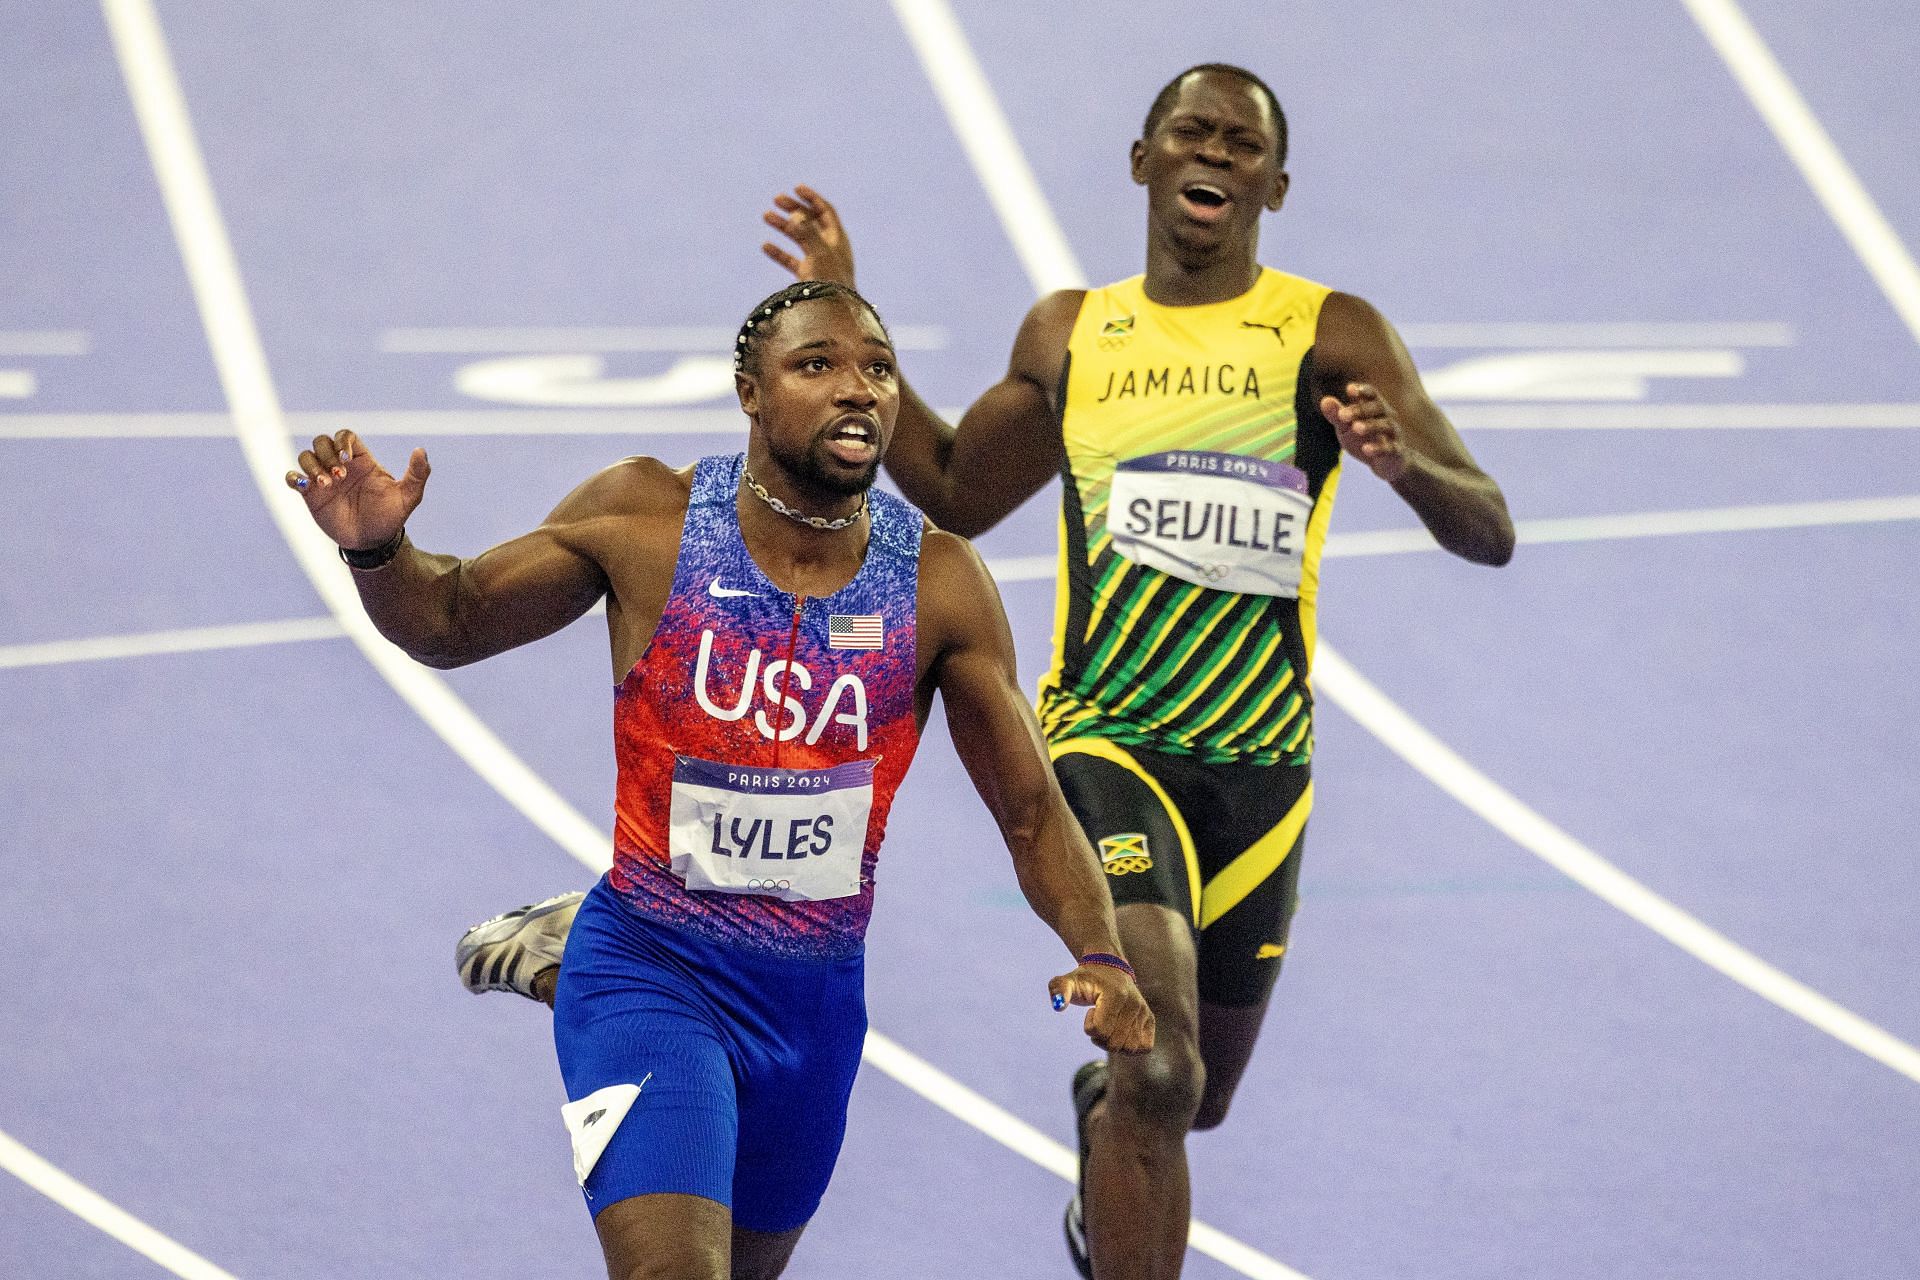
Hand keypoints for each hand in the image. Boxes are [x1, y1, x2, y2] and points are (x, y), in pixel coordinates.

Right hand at [285, 429, 429, 549]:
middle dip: (327, 454)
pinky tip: (304, 486)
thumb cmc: (390, 517)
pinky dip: (293, 477)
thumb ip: (418, 474)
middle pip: (322, 441)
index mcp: (362, 461)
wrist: (372, 542)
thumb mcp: (408, 497)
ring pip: (305, 456)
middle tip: (339, 476)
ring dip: (311, 465)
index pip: (345, 436)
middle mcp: (340, 466)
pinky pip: (292, 477)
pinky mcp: (311, 495)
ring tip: (326, 484)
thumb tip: (421, 450)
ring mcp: (324, 479)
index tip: (347, 459)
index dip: (342, 442)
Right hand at [760, 185, 855, 286]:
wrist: (834, 313)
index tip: (796, 188)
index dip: (812, 198)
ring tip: (765, 215)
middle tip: (776, 199)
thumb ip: (807, 232)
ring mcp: (818, 262)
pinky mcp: (808, 277)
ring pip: (798, 239)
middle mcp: (829, 248)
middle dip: (793, 209)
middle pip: (810, 221)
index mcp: (838, 239)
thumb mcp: (819, 252)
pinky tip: (765, 246)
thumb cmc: (830, 282)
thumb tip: (797, 213)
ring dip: (782, 226)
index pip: (825, 211)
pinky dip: (779, 252)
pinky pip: (791, 260)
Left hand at [1050, 964, 1154, 1054]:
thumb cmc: (1086, 978)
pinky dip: (1131, 1047)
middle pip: (1115, 1044)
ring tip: (1110, 1027)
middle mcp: (1134, 1004)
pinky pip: (1145, 1047)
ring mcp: (1143, 1012)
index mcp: (1116, 995)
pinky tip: (1121, 1034)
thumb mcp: (1069, 981)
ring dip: (1115, 1044)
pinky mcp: (1149, 1019)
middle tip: (1099, 1021)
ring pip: (1130, 1049)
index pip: (1100, 1031)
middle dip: (1100, 1038)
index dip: (1089, 1026)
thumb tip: (1058, 1006)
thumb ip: (1059, 990)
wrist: (1109, 968)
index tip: (1091, 1011)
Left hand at [1320, 382, 1409, 482]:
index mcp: (1374, 407)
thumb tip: (1324, 401)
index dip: (1362, 390)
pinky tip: (1366, 450)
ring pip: (1386, 425)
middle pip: (1377, 407)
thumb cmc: (1363, 439)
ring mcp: (1394, 433)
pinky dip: (1379, 448)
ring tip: (1355, 428)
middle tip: (1342, 415)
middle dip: (1360, 410)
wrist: (1386, 462)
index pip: (1372, 394)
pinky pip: (1390, 448)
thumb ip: (1337, 415)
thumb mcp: (1346, 428)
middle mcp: (1387, 416)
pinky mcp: (1397, 451)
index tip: (1350, 389)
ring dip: (1370, 425)